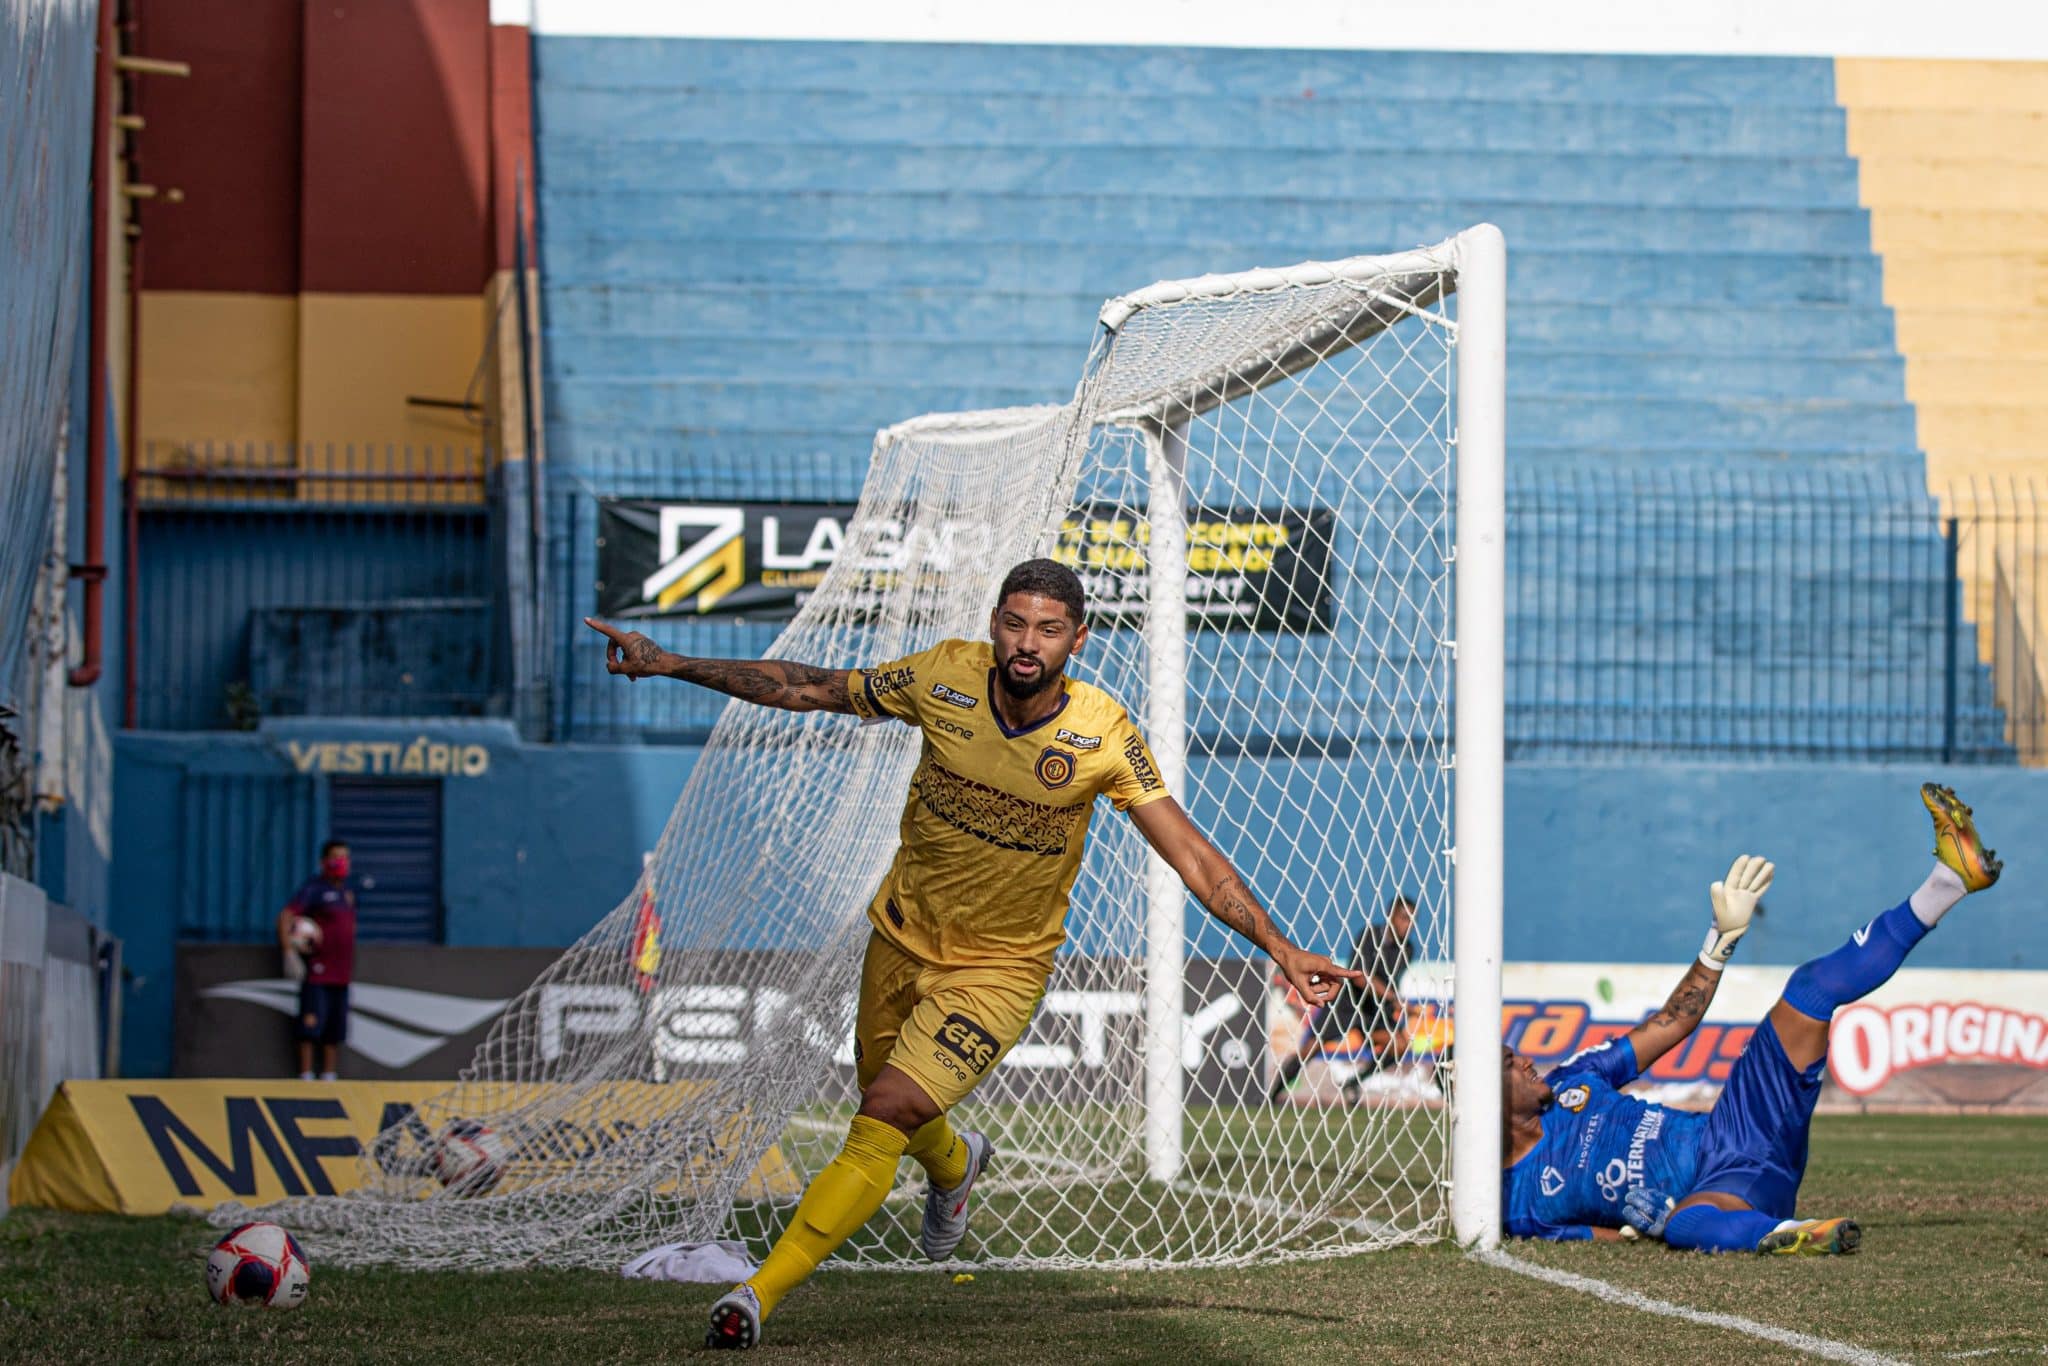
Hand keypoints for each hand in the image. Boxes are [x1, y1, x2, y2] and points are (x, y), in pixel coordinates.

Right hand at [585, 617, 668, 680]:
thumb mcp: (626, 669)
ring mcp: (638, 639)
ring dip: (625, 664)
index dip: (595, 626)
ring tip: (632, 677)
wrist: (667, 664)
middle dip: (614, 659)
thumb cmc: (647, 665)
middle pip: (615, 646)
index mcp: (625, 639)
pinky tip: (637, 675)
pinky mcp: (644, 644)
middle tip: (617, 670)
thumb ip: (613, 668)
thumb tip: (609, 666)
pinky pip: (633, 652)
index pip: (607, 631)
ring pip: (625, 652)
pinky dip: (632, 662)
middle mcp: (631, 636)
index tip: (586, 619)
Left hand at [1273, 945, 1363, 1008]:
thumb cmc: (1291, 966)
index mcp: (1323, 965)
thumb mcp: (1298, 983)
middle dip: (1324, 993)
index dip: (1350, 974)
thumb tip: (1322, 1006)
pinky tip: (1307, 982)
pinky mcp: (1323, 969)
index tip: (1360, 973)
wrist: (1286, 954)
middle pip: (1335, 985)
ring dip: (1318, 989)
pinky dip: (1317, 986)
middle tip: (1311, 997)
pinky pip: (1325, 982)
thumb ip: (1309, 996)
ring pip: (1328, 985)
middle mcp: (1327, 965)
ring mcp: (1326, 967)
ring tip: (1305, 986)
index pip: (1339, 972)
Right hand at [1621, 1187, 1675, 1240]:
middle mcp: (1665, 1222)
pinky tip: (1637, 1189)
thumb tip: (1622, 1231)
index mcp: (1657, 1233)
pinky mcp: (1671, 1202)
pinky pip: (1658, 1195)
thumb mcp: (1645, 1235)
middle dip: (1636, 1201)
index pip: (1643, 1224)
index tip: (1626, 1209)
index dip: (1632, 1215)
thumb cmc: (1655, 1231)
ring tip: (1631, 1191)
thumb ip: (1634, 1233)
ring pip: (1654, 1200)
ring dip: (1640, 1193)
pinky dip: (1646, 1190)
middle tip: (1628, 1197)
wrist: (1674, 1225)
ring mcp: (1669, 1211)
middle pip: (1649, 1210)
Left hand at [1701, 853, 1772, 968]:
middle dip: (1754, 867)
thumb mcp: (1719, 907)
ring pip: (1755, 882)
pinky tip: (1771, 875)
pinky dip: (1766, 883)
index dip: (1740, 866)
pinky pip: (1760, 890)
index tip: (1746, 857)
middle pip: (1747, 876)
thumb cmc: (1722, 920)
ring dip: (1762, 873)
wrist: (1729, 930)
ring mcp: (1745, 895)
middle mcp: (1737, 890)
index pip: (1735, 875)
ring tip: (1770, 864)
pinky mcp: (1752, 901)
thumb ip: (1717, 895)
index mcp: (1728, 889)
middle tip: (1761, 858)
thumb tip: (1717, 882)